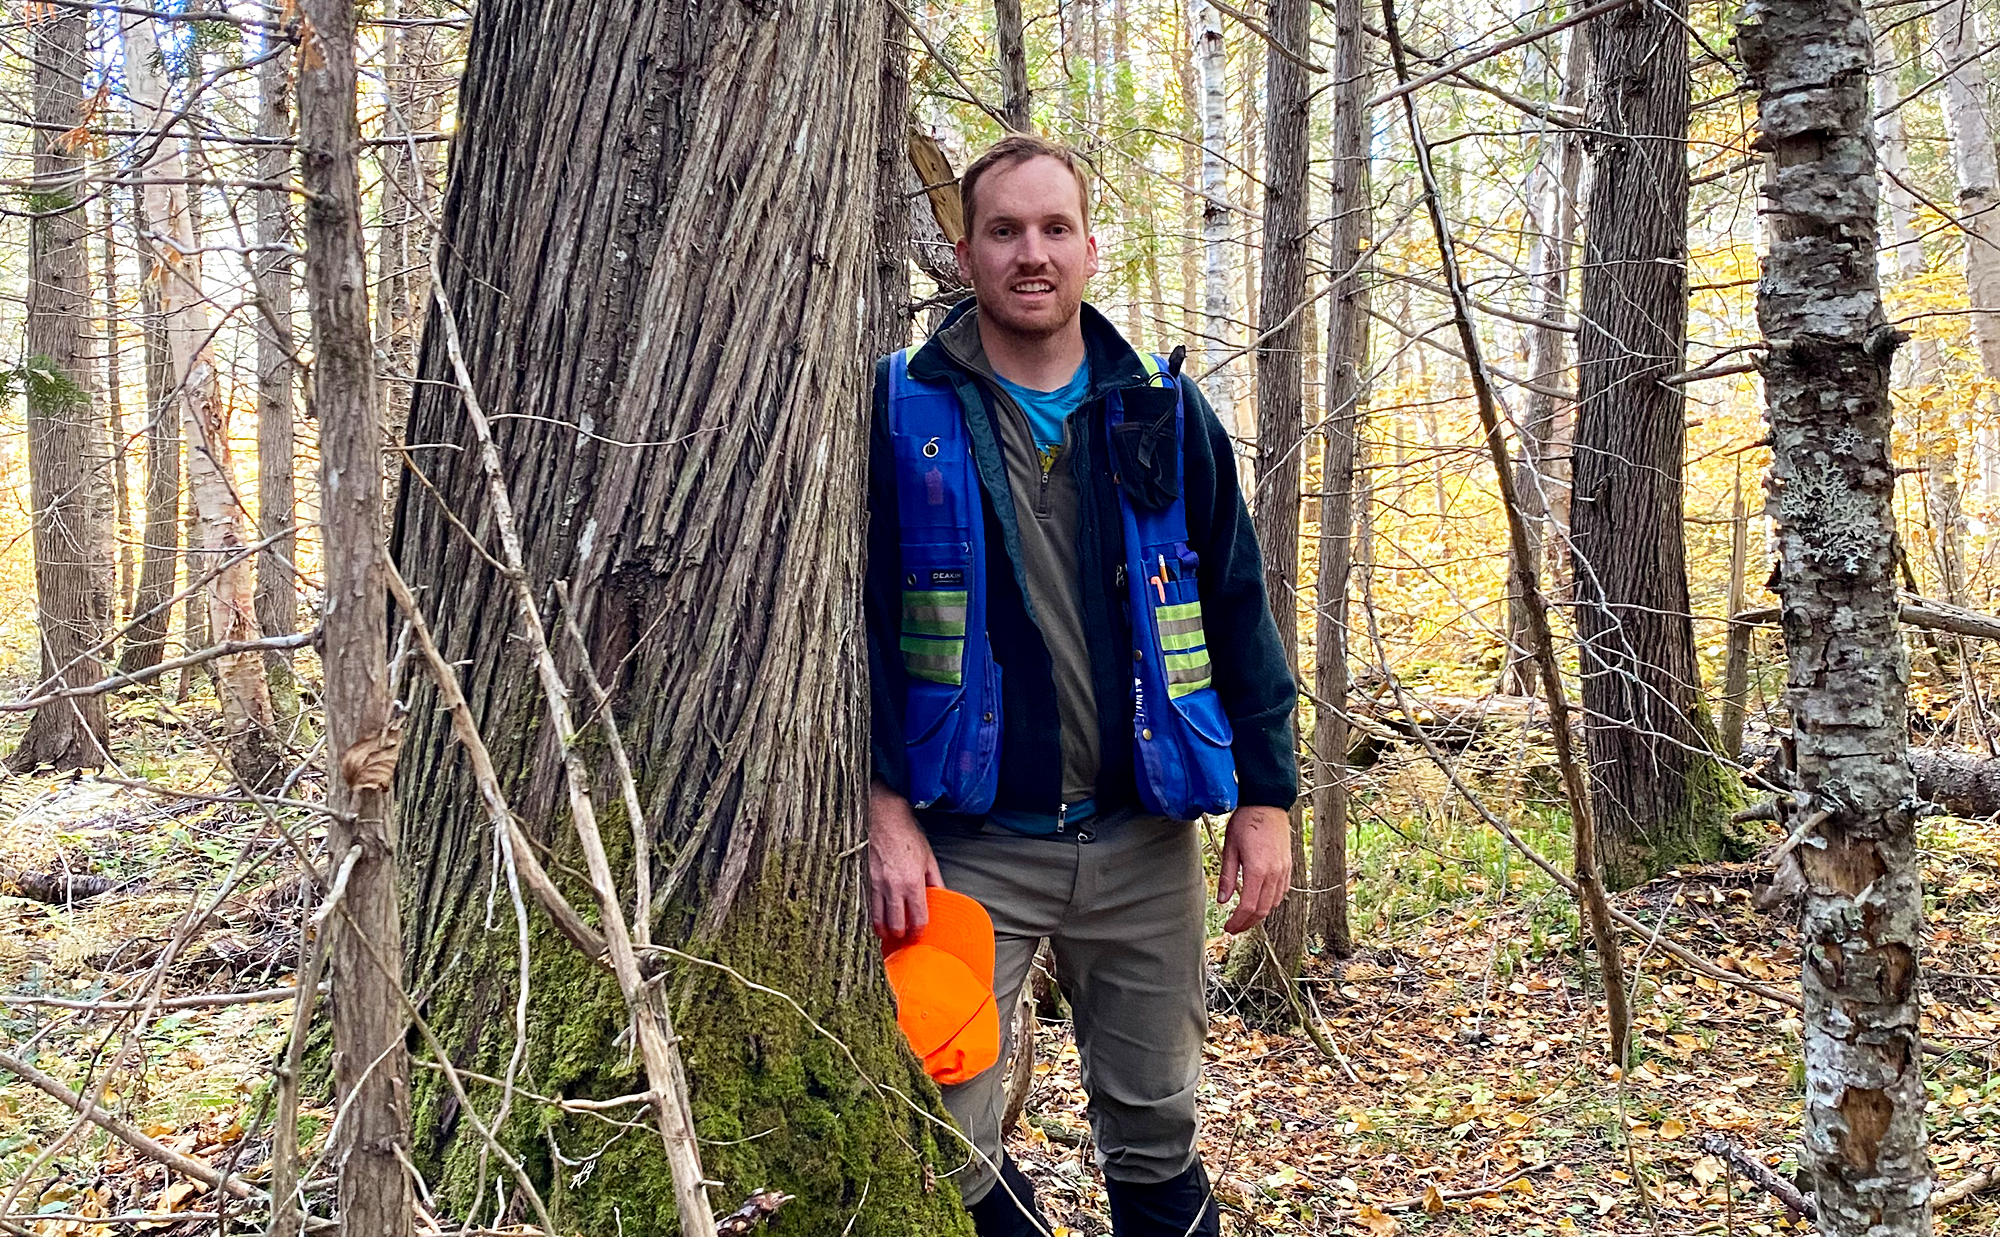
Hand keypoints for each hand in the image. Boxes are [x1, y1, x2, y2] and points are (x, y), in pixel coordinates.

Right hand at [868, 780, 944, 937]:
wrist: (882, 816)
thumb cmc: (907, 833)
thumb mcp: (928, 856)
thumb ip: (934, 880)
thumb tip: (941, 896)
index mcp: (913, 882)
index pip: (918, 918)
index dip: (919, 931)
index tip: (919, 935)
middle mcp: (894, 887)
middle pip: (896, 924)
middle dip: (901, 935)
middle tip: (903, 938)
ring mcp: (876, 884)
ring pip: (878, 919)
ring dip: (884, 930)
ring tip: (888, 934)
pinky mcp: (863, 879)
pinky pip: (866, 906)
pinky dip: (871, 916)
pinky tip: (875, 919)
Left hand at [1217, 805, 1291, 934]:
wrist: (1267, 804)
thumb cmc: (1246, 822)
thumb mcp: (1230, 848)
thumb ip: (1227, 876)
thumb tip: (1222, 900)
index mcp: (1258, 870)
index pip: (1249, 906)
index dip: (1238, 921)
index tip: (1228, 927)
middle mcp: (1274, 873)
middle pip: (1262, 910)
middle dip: (1247, 923)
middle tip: (1234, 928)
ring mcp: (1283, 870)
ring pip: (1273, 903)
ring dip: (1259, 914)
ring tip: (1244, 917)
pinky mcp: (1288, 866)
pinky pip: (1281, 892)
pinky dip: (1269, 902)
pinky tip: (1258, 902)